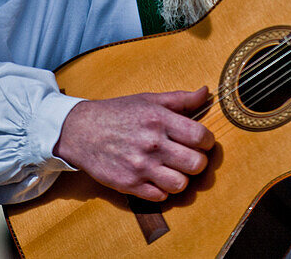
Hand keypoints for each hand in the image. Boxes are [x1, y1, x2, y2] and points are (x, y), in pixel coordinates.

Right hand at [53, 86, 213, 201]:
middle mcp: (152, 144)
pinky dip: (163, 190)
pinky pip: (161, 197)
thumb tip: (206, 92)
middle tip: (190, 156)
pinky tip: (157, 177)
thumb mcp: (148, 99)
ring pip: (181, 184)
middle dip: (198, 161)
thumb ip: (180, 99)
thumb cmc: (118, 112)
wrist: (82, 131)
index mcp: (159, 119)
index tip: (202, 141)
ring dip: (182, 178)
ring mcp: (141, 167)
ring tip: (174, 169)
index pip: (200, 136)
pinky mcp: (130, 185)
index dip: (208, 140)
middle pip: (196, 164)